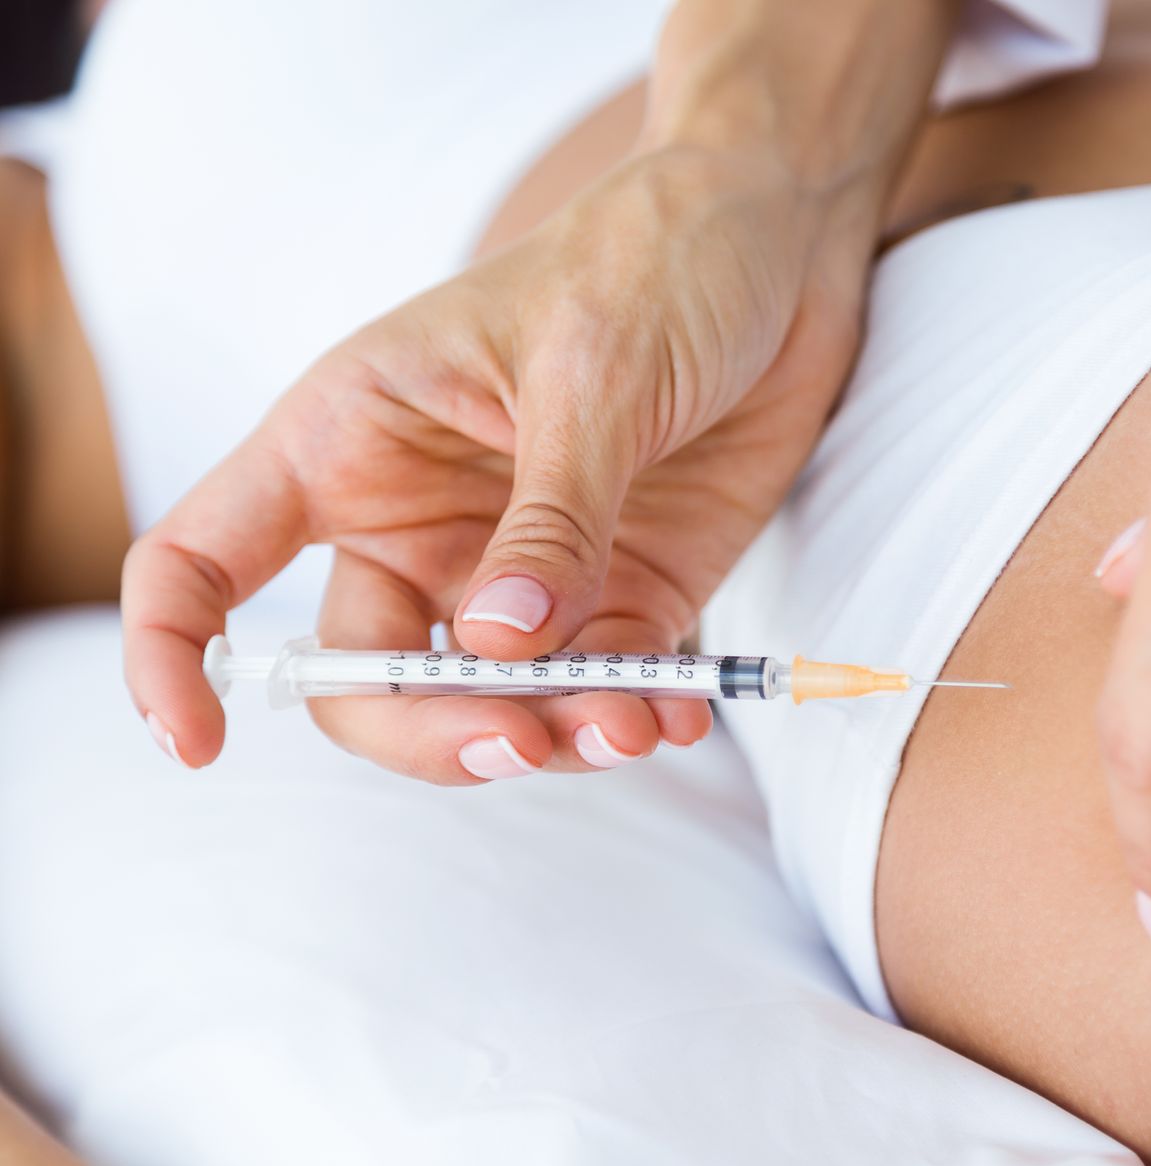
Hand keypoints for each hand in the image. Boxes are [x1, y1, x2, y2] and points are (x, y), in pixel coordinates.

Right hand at [123, 145, 867, 780]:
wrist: (780, 239)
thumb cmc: (654, 260)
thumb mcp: (592, 373)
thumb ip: (548, 518)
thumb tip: (495, 647)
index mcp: (351, 439)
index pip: (204, 559)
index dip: (174, 655)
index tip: (202, 745)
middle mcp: (418, 520)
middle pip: (367, 678)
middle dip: (432, 731)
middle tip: (524, 741)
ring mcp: (521, 569)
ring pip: (492, 703)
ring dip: (552, 736)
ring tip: (631, 723)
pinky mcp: (624, 593)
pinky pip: (607, 686)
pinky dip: (637, 714)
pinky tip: (677, 712)